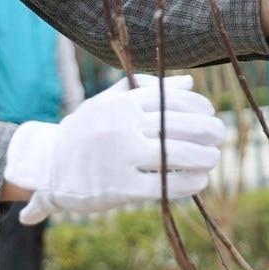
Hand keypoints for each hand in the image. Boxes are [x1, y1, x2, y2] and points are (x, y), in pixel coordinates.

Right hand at [4, 75, 223, 224]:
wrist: (48, 165)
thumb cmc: (86, 130)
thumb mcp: (110, 102)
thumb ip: (148, 91)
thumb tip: (188, 82)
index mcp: (122, 103)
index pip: (171, 99)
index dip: (198, 106)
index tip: (210, 113)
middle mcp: (123, 127)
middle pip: (178, 125)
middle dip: (208, 131)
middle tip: (220, 136)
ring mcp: (120, 157)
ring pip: (175, 155)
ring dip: (202, 158)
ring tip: (212, 159)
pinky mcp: (118, 187)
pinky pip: (162, 185)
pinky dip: (187, 183)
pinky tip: (198, 181)